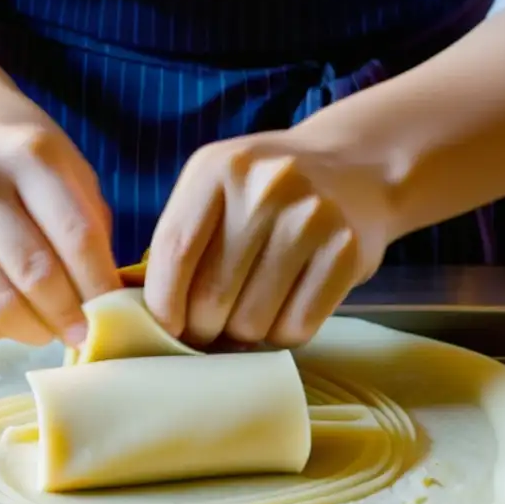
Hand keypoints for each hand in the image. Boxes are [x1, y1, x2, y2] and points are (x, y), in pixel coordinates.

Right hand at [0, 73, 119, 345]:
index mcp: (29, 156)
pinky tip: (12, 323)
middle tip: (84, 333)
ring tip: (50, 331)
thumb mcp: (67, 168)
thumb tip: (108, 297)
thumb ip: (90, 223)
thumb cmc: (22, 160)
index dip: (100, 283)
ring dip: (33, 330)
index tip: (115, 311)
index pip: (75, 234)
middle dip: (68, 315)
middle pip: (34, 273)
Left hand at [143, 126, 394, 347]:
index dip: (163, 305)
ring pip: (253, 321)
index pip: (175, 253)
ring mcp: (311, 218)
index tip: (165, 331)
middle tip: (209, 330)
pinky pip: (297, 327)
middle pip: (212, 296)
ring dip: (244, 335)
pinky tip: (283, 312)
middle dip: (202, 329)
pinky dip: (283, 334)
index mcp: (218, 168)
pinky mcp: (347, 252)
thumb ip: (181, 238)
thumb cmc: (267, 193)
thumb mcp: (216, 188)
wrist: (355, 169)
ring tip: (249, 315)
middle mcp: (266, 187)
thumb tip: (149, 317)